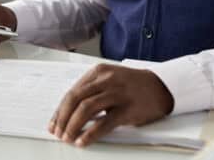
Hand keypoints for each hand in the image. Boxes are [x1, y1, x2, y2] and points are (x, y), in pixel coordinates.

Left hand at [49, 64, 173, 146]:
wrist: (161, 86)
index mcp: (98, 72)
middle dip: (62, 118)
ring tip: (67, 138)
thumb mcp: (109, 80)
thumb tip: (68, 113)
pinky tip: (83, 141)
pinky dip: (90, 133)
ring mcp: (117, 93)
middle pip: (75, 99)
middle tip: (57, 133)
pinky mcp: (128, 108)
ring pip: (86, 108)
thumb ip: (91, 92)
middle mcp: (106, 80)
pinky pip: (104, 122)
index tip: (53, 124)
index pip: (72, 92)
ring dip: (73, 125)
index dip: (59, 110)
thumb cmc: (132, 86)